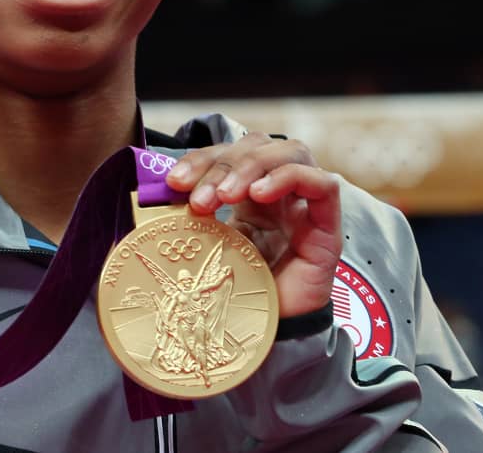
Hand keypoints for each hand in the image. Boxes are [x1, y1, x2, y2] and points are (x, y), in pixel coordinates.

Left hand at [165, 133, 341, 318]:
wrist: (265, 335)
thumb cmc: (238, 291)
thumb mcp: (207, 246)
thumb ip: (190, 217)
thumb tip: (154, 194)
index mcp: (250, 193)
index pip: (229, 153)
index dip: (201, 160)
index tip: (173, 182)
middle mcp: (280, 193)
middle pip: (258, 146)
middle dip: (223, 164)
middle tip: (199, 199)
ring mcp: (306, 206)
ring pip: (290, 153)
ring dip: (251, 166)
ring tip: (226, 196)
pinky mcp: (328, 227)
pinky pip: (323, 184)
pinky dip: (288, 178)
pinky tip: (260, 194)